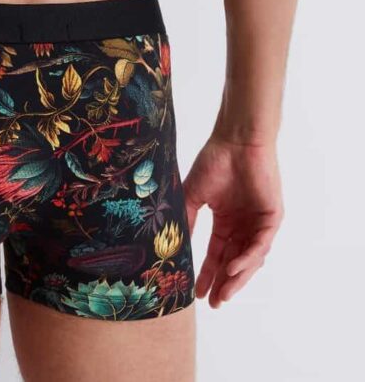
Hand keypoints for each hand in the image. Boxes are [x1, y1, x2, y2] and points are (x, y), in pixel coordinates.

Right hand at [183, 136, 282, 307]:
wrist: (236, 142)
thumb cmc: (214, 163)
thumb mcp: (193, 196)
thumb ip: (186, 220)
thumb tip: (172, 245)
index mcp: (226, 221)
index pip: (216, 254)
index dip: (206, 273)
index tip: (195, 293)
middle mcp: (243, 226)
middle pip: (233, 262)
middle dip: (223, 284)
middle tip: (212, 303)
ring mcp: (258, 223)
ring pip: (249, 259)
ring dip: (236, 277)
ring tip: (222, 294)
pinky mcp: (272, 218)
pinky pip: (261, 245)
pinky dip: (248, 259)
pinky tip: (233, 269)